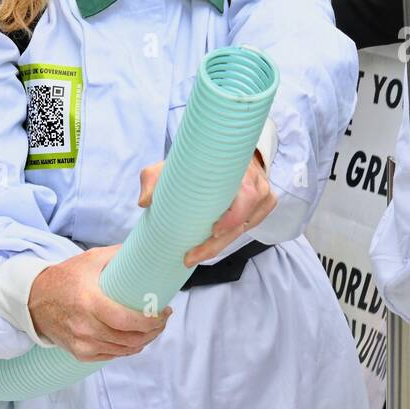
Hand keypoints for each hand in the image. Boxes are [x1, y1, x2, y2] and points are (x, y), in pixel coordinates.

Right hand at [28, 244, 171, 361]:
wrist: (33, 300)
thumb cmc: (65, 278)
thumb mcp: (91, 259)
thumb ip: (118, 254)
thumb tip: (146, 247)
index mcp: (89, 302)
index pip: (126, 320)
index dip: (151, 320)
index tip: (165, 312)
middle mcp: (85, 327)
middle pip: (129, 338)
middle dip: (153, 331)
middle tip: (163, 320)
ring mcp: (81, 343)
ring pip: (123, 350)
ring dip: (144, 341)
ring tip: (153, 329)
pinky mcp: (79, 353)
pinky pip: (110, 356)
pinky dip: (126, 350)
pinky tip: (135, 340)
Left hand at [137, 151, 273, 267]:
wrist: (229, 151)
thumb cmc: (204, 158)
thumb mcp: (175, 162)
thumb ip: (154, 177)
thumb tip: (145, 201)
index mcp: (240, 169)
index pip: (247, 196)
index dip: (234, 216)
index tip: (213, 230)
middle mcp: (257, 183)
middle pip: (243, 221)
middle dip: (218, 243)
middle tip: (191, 257)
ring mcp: (263, 195)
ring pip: (246, 227)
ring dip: (222, 243)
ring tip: (196, 254)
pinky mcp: (264, 205)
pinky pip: (251, 226)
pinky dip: (232, 237)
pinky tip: (214, 243)